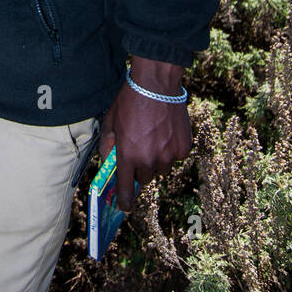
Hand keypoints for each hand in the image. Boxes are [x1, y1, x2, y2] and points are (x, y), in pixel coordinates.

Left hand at [98, 59, 191, 211]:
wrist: (156, 84)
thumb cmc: (130, 100)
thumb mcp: (111, 121)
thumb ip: (108, 144)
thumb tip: (109, 161)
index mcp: (128, 156)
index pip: (126, 189)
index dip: (125, 201)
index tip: (125, 207)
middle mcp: (149, 160)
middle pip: (145, 178)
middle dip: (140, 168)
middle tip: (139, 149)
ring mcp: (168, 155)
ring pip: (162, 168)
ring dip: (157, 159)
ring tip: (154, 136)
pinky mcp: (183, 148)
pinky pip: (176, 157)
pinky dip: (171, 149)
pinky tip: (166, 131)